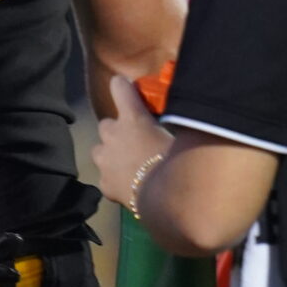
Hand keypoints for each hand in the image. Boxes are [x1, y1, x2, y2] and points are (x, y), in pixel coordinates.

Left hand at [91, 72, 172, 211]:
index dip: (123, 87)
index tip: (126, 88)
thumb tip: (186, 119)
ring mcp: (105, 160)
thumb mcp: (181, 136)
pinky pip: (105, 177)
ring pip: (99, 151)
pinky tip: (130, 187)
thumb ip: (177, 123)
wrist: (168, 199)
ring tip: (129, 165)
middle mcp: (113, 134)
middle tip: (136, 141)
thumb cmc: (180, 161)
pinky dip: (114, 180)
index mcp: (133, 117)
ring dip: (110, 154)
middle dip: (117, 131)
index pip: (119, 87)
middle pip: (106, 124)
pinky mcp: (104, 184)